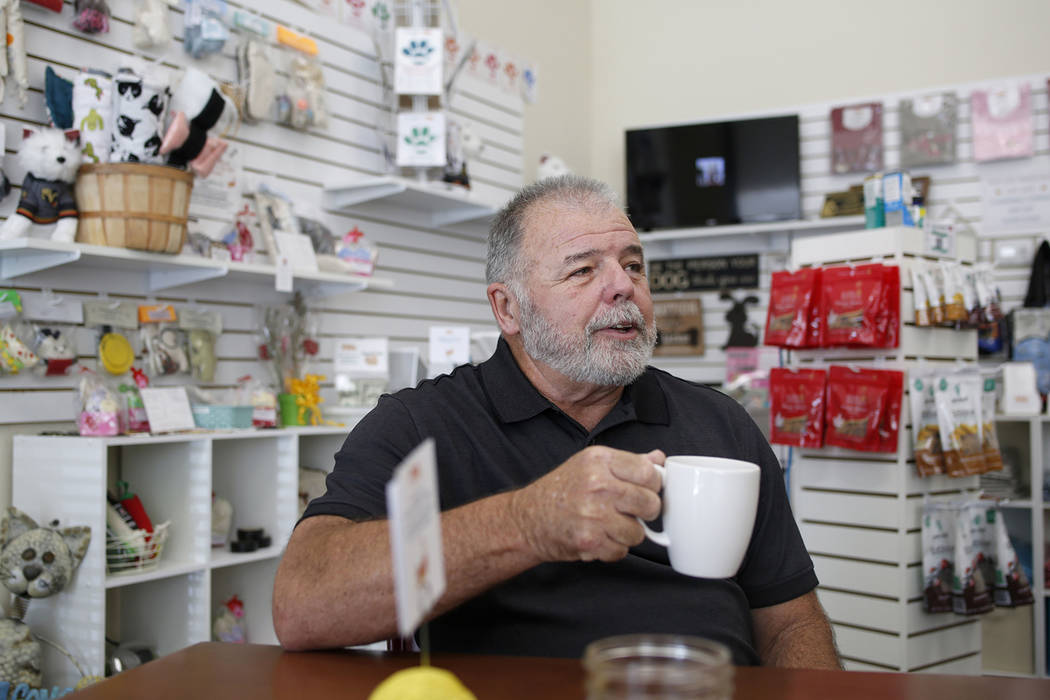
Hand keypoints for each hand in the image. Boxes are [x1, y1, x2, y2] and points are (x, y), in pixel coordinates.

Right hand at [509, 446, 663, 562]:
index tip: (646, 490)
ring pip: (638, 532)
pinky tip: (598, 537)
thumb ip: (627, 462)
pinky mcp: (589, 541)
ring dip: (627, 533)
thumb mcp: (590, 465)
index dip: (653, 486)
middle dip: (645, 512)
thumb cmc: (559, 491)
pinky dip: (612, 549)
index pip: (648, 473)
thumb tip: (658, 460)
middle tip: (630, 511)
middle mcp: (597, 484)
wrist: (527, 519)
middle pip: (650, 503)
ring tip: (609, 525)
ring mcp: (593, 514)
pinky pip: (621, 551)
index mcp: (599, 460)